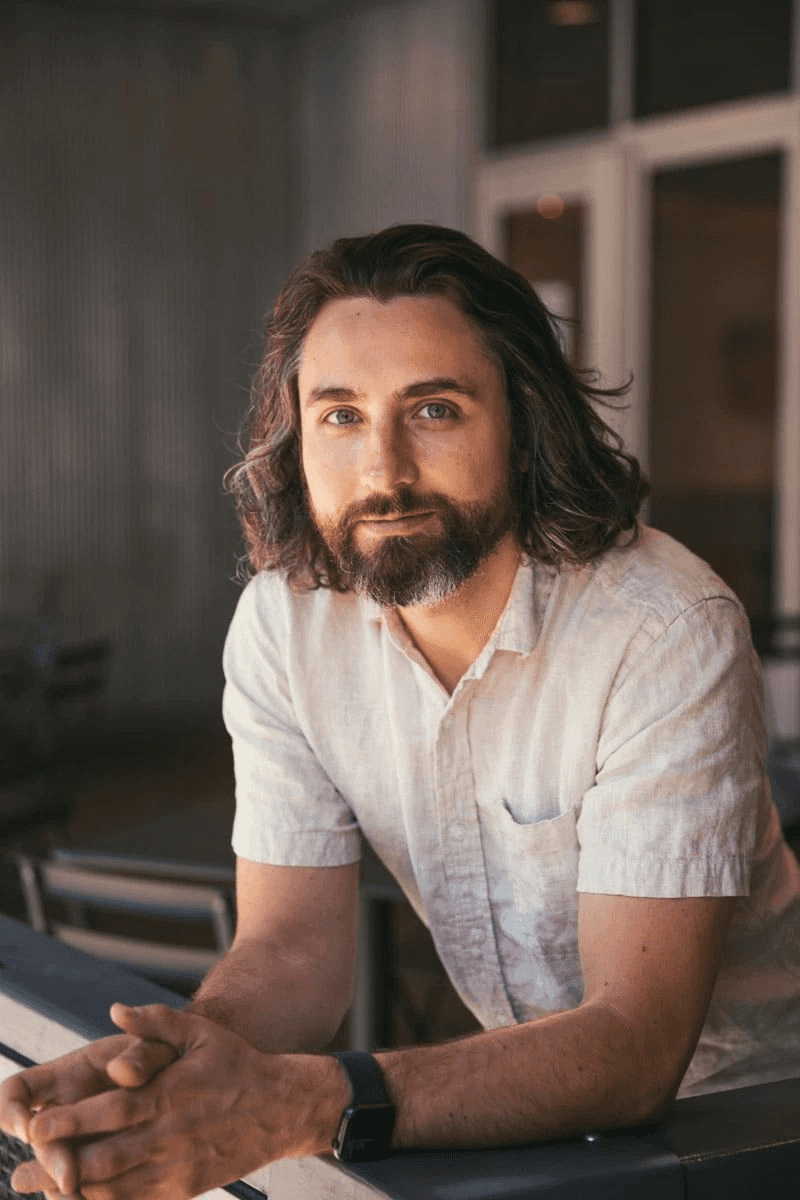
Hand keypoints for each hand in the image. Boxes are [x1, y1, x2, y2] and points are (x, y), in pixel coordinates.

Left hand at [7, 1002, 345, 1199]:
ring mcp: (176, 1167)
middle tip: (25, 1166)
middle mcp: (168, 1135)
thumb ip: (154, 1022)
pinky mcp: (183, 1189)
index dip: (70, 1122)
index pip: (110, 1112)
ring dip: (76, 1190)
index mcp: (167, 1094)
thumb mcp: (198, 1032)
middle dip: (60, 1164)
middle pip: (104, 1158)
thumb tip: (115, 1011)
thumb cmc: (235, 1063)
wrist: (281, 1107)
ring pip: (115, 1189)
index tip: (36, 1124)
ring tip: (43, 1186)